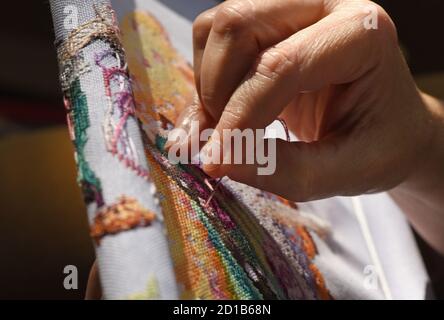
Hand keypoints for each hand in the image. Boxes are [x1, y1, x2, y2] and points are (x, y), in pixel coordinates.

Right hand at [173, 0, 443, 251]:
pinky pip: (212, 39)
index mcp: (360, 33)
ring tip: (224, 129)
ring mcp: (291, 9)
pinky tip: (222, 114)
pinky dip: (206, 81)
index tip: (216, 161)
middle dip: (218, 92)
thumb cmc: (379, 146)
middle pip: (238, 25)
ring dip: (208, 86)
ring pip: (217, 28)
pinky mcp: (267, 26)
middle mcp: (323, 5)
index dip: (240, 115)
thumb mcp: (346, 171)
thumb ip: (286, 171)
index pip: (279, 65)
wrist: (385, 128)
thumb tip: (217, 161)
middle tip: (222, 142)